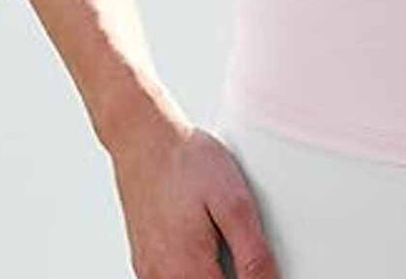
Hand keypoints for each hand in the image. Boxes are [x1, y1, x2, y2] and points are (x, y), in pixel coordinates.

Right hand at [106, 107, 278, 278]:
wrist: (145, 140)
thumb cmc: (188, 162)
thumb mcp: (234, 202)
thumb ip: (253, 253)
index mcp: (190, 269)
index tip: (262, 270)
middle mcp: (164, 278)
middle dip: (231, 276)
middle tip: (241, 250)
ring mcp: (149, 272)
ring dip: (210, 274)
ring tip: (224, 248)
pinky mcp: (144, 261)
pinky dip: (191, 273)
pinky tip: (204, 251)